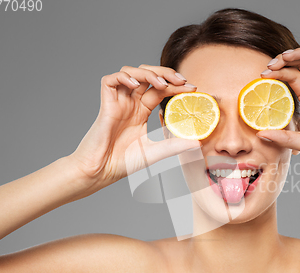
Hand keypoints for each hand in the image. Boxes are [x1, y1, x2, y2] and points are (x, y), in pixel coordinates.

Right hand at [69, 65, 199, 190]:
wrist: (100, 172)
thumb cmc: (122, 163)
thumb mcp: (155, 152)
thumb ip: (174, 145)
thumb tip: (198, 143)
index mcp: (142, 112)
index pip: (160, 90)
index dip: (175, 86)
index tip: (193, 88)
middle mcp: (130, 103)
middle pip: (147, 76)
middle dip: (165, 73)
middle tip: (182, 80)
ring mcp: (118, 102)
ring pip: (130, 73)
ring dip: (147, 73)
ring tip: (162, 83)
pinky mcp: (105, 105)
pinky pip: (109, 81)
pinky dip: (123, 77)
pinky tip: (136, 85)